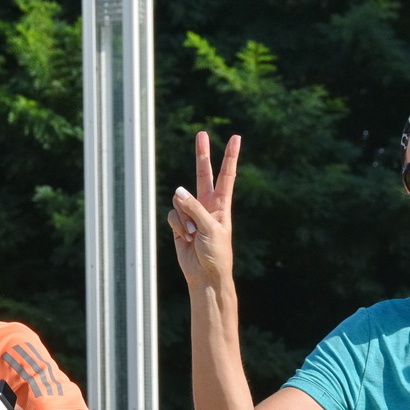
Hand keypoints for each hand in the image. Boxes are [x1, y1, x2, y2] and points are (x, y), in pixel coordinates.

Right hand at [168, 131, 241, 290]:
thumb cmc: (215, 253)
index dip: (230, 156)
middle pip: (203, 174)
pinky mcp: (179, 224)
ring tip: (192, 233)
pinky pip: (172, 215)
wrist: (205, 276)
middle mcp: (207, 205)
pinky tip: (184, 237)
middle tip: (201, 134)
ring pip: (180, 201)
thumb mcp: (209, 228)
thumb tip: (177, 190)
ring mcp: (192, 213)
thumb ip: (194, 207)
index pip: (226, 175)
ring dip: (184, 217)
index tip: (236, 138)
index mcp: (222, 205)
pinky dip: (177, 225)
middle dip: (202, 155)